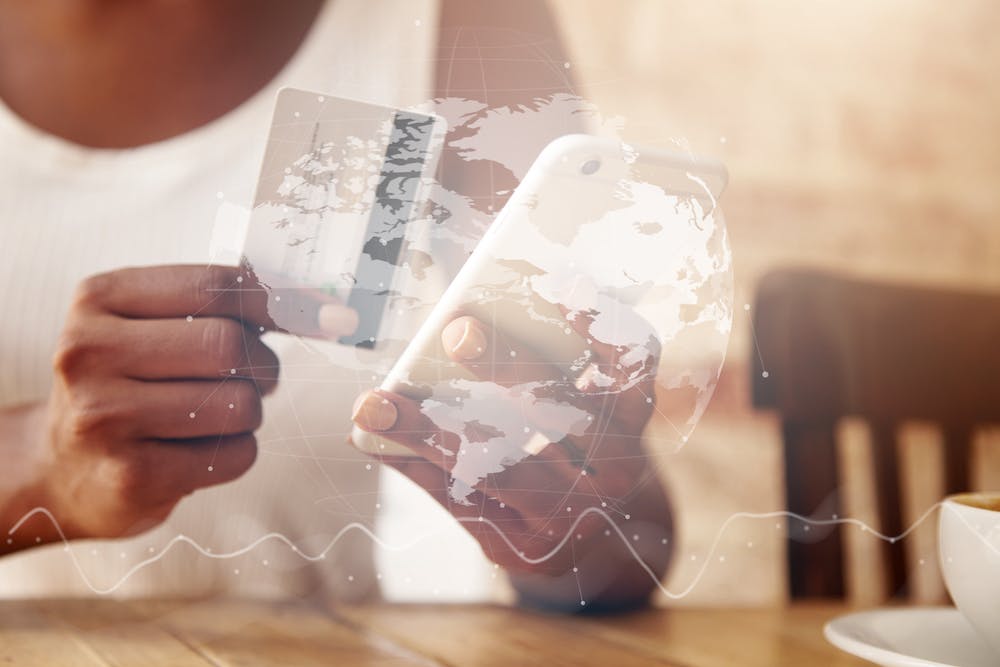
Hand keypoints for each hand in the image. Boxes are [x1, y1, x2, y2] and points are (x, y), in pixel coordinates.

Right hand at [2, 264, 351, 548]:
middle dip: (262, 365)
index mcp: (100, 299)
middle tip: (254, 377)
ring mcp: (102, 418)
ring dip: (249, 412)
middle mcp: (89, 353)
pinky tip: (197, 450)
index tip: (329, 313)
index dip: (283, 301)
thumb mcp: (153, 325)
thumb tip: (321, 304)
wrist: (64, 467)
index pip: (216, 287)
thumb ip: (223, 303)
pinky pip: (234, 455)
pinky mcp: (129, 477)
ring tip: (214, 415)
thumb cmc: (132, 382)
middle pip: (229, 346)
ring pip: (240, 404)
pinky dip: (236, 451)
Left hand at [351, 312, 672, 609]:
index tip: (564, 284)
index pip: (632, 366)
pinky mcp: (528, 550)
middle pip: (561, 411)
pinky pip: (466, 504)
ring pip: (500, 466)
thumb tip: (461, 322)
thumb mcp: (571, 401)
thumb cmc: (565, 442)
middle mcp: (614, 472)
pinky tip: (374, 441)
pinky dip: (417, 468)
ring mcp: (573, 519)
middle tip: (456, 331)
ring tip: (373, 405)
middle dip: (505, 366)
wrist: (588, 534)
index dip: (603, 326)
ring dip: (431, 431)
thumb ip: (540, 361)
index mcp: (633, 420)